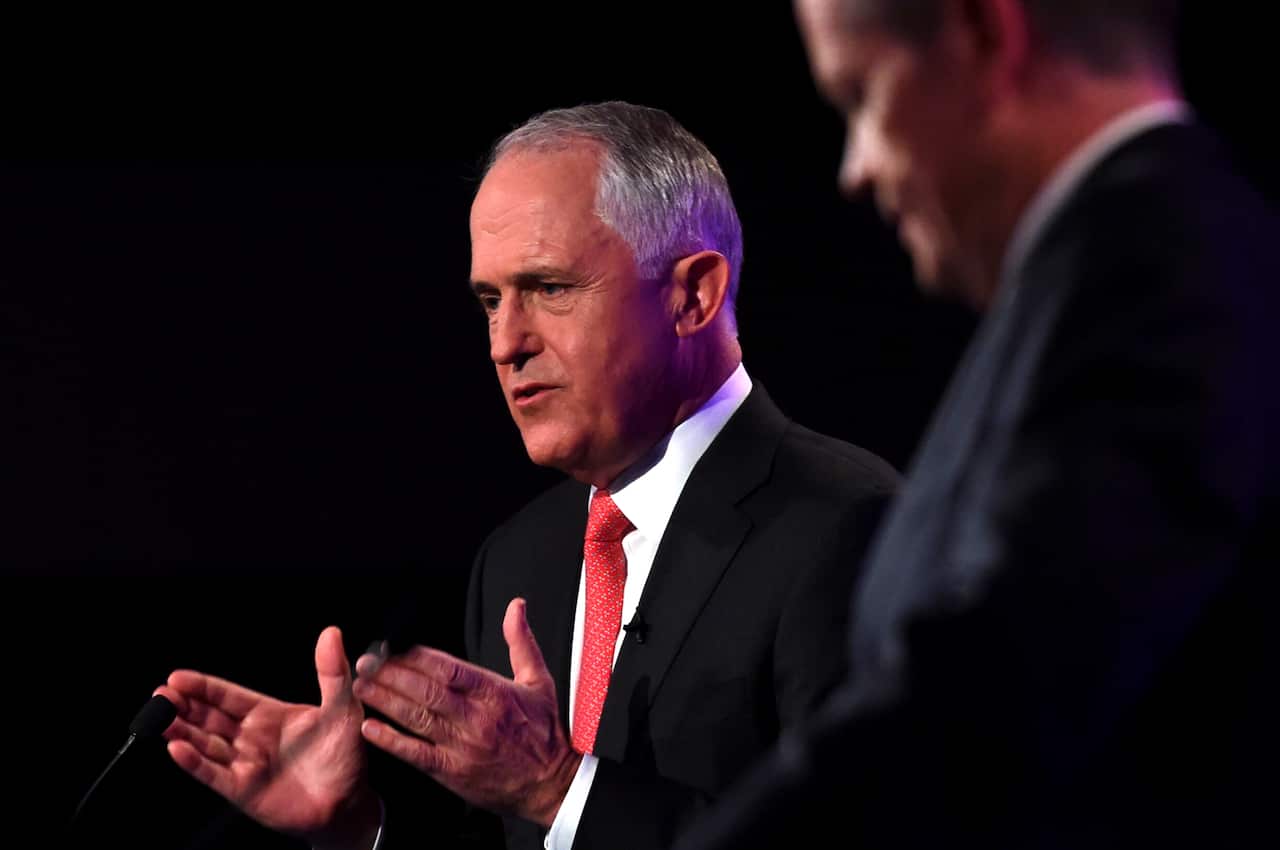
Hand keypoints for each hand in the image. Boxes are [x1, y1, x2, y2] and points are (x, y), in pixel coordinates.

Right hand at [156, 626, 379, 847]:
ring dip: (181, 731)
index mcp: (269, 714)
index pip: (229, 697)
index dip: (203, 687)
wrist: (350, 802)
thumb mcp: (343, 708)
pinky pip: (214, 775)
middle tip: (160, 694)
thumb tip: (331, 633)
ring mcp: (245, 764)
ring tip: (159, 719)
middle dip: (183, 706)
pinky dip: (194, 763)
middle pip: (208, 718)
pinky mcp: (244, 790)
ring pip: (204, 744)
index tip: (178, 676)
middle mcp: (251, 738)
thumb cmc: (346, 754)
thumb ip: (333, 673)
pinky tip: (176, 749)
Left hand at [353, 598, 580, 827]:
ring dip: (385, 701)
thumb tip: (515, 607)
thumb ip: (521, 641)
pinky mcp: (453, 771)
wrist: (550, 784)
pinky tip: (370, 729)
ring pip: (417, 717)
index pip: (448, 667)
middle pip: (426, 690)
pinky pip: (416, 753)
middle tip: (365, 661)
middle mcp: (475, 717)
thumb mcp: (539, 680)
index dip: (416, 655)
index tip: (392, 645)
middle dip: (391, 674)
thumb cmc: (544, 732)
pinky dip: (391, 741)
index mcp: (494, 692)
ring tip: (361, 686)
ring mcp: (462, 745)